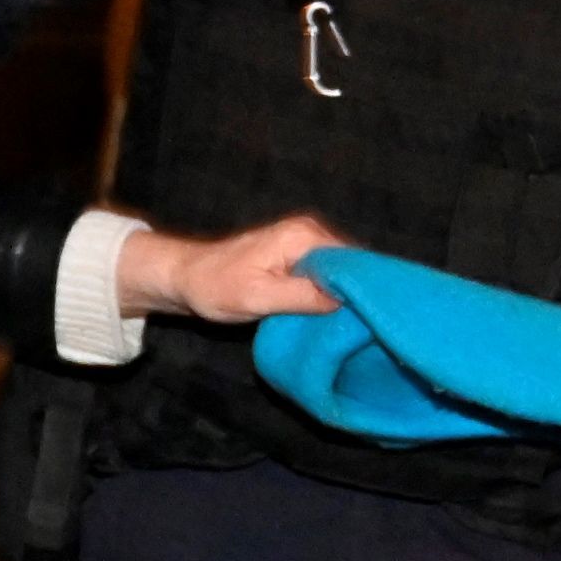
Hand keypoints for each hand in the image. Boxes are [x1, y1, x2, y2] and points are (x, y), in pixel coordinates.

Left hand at [116, 212, 346, 325]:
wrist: (184, 279)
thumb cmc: (216, 288)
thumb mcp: (259, 298)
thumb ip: (303, 296)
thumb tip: (346, 301)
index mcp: (303, 236)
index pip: (353, 261)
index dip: (366, 289)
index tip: (375, 318)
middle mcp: (309, 233)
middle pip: (350, 265)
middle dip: (357, 293)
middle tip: (366, 328)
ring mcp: (303, 244)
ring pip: (339, 273)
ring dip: (344, 297)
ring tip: (354, 325)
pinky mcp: (297, 257)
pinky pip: (324, 276)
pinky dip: (329, 295)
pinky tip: (333, 317)